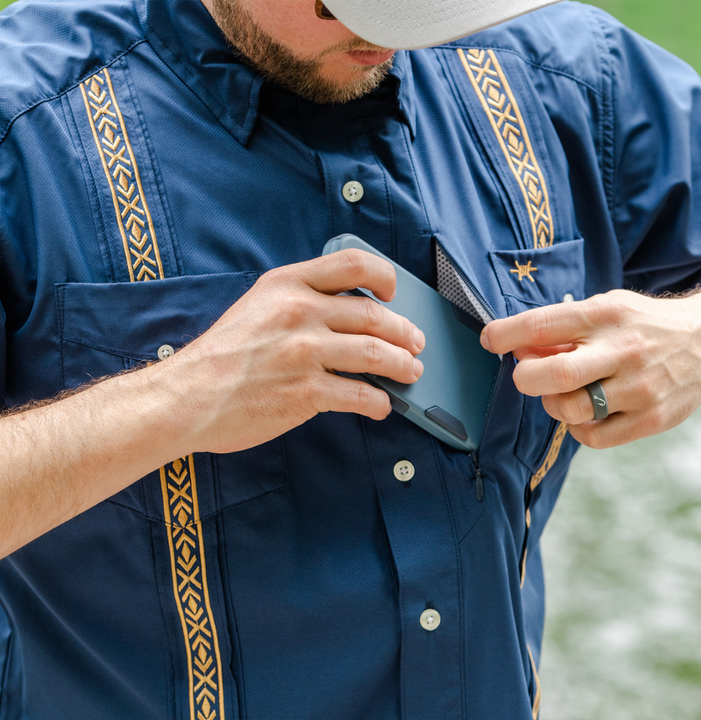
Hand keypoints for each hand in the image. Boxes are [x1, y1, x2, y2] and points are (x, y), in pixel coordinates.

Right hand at [159, 249, 424, 453]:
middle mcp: (299, 311)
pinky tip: (381, 405)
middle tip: (415, 344)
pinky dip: (379, 402)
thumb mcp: (256, 307)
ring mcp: (304, 352)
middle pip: (375, 315)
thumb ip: (298, 300)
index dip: (384, 275)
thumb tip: (348, 313)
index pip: (352, 264)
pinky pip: (361, 395)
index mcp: (286, 284)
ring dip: (403, 366)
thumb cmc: (221, 356)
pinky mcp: (307, 392)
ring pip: (376, 354)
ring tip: (411, 372)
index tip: (394, 292)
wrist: (186, 397)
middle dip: (405, 333)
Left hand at [480, 288, 700, 447]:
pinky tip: (586, 412)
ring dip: (551, 404)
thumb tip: (518, 350)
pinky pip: (593, 437)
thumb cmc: (640, 325)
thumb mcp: (603, 309)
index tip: (489, 340)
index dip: (506, 334)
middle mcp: (623, 350)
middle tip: (525, 375)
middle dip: (526, 378)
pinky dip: (577, 428)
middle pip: (556, 374)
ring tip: (562, 392)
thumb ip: (562, 330)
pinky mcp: (651, 419)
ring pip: (571, 410)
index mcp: (605, 315)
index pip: (543, 324)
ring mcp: (639, 387)